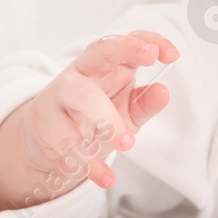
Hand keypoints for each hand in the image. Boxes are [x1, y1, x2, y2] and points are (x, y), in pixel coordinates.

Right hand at [17, 30, 179, 192]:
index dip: (145, 41)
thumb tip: (163, 92)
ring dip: (105, 119)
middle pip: (97, 52)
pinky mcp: (44, 126)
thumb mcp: (124, 111)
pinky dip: (87, 162)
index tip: (173, 54)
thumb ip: (144, 103)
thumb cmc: (93, 119)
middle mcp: (80, 73)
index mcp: (103, 65)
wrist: (47, 144)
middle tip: (152, 65)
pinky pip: (65, 141)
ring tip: (127, 144)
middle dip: (125, 52)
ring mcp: (58, 96)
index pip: (123, 42)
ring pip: (79, 95)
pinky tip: (104, 177)